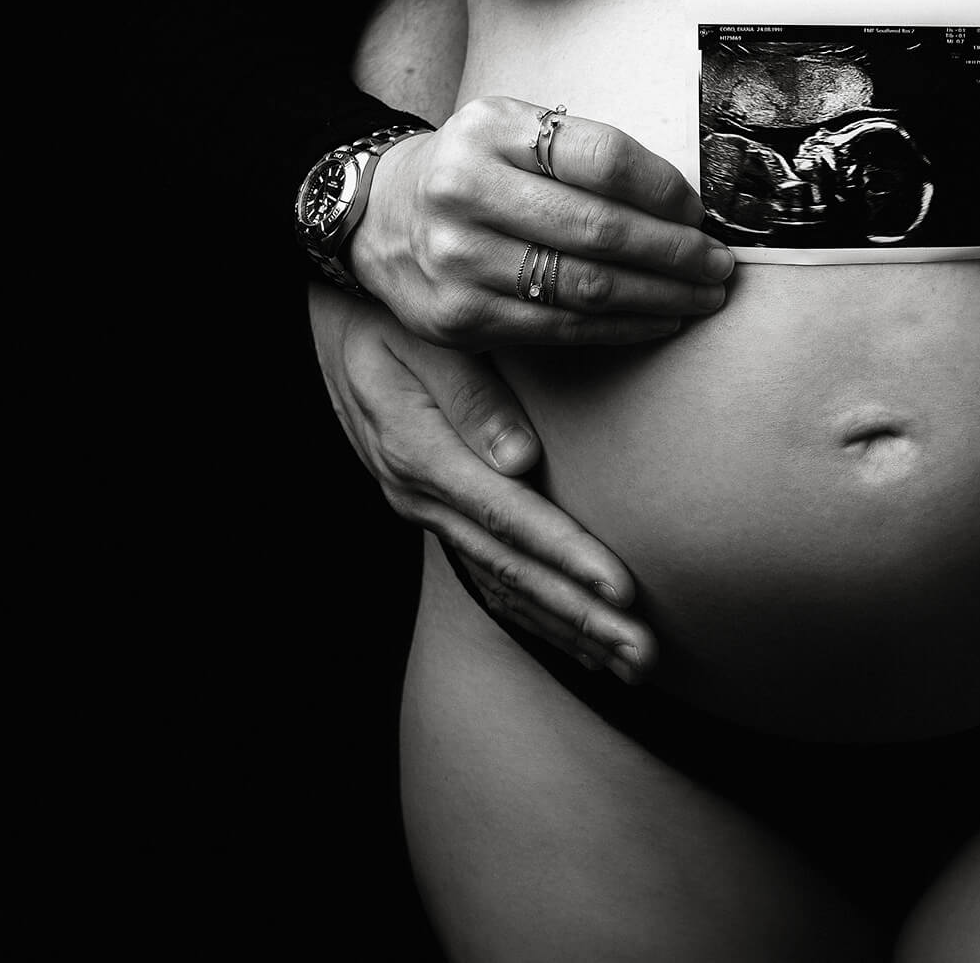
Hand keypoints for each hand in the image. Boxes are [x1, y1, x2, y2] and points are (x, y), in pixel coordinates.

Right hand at [309, 282, 655, 682]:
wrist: (337, 317)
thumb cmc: (392, 315)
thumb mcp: (426, 339)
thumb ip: (474, 396)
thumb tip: (521, 459)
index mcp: (422, 454)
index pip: (508, 517)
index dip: (566, 556)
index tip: (622, 591)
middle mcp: (422, 495)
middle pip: (512, 570)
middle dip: (581, 616)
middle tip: (642, 654)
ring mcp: (426, 511)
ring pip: (503, 586)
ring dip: (569, 628)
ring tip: (632, 664)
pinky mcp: (436, 512)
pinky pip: (490, 579)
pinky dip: (538, 616)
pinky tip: (582, 643)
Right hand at [351, 95, 735, 349]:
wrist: (382, 215)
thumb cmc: (476, 171)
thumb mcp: (515, 130)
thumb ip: (584, 152)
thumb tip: (685, 202)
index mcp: (490, 131)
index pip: (601, 158)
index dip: (665, 189)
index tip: (700, 211)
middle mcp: (466, 191)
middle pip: (600, 229)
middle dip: (676, 252)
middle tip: (720, 263)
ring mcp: (459, 259)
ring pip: (587, 287)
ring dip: (662, 297)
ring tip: (703, 296)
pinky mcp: (460, 317)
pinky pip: (562, 328)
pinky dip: (623, 327)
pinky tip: (659, 320)